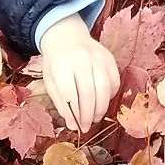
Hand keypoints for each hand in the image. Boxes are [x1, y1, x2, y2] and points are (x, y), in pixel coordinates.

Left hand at [38, 14, 119, 131]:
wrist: (67, 37)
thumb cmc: (56, 62)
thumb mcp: (50, 80)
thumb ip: (60, 102)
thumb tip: (72, 124)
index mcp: (62, 65)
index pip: (69, 94)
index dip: (73, 114)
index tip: (75, 127)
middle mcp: (82, 60)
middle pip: (89, 93)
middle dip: (89, 115)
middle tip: (87, 127)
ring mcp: (98, 58)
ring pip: (105, 89)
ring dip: (101, 108)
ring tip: (95, 118)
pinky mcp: (110, 59)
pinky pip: (114, 82)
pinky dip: (110, 96)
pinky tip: (102, 102)